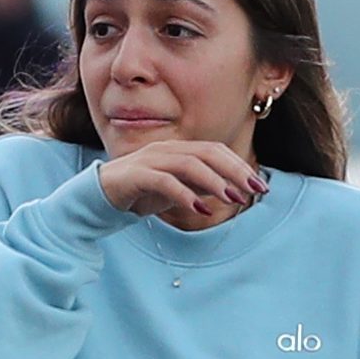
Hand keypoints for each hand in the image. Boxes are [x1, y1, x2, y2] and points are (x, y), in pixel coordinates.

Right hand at [97, 136, 269, 229]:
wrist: (100, 195)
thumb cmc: (142, 191)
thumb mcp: (178, 189)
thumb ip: (200, 186)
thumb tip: (231, 190)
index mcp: (178, 149)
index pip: (215, 150)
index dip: (239, 166)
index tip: (259, 185)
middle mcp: (166, 149)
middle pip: (207, 153)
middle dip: (234, 171)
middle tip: (254, 190)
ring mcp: (150, 160)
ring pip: (189, 164)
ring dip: (215, 182)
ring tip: (233, 199)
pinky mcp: (136, 176)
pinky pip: (164, 182)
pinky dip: (184, 194)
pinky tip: (200, 209)